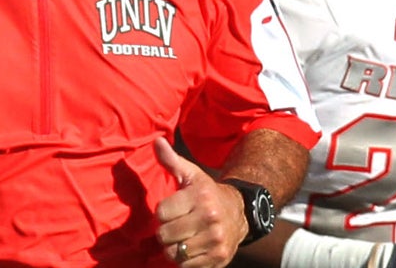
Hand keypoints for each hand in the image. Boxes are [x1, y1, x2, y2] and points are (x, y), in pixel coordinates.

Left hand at [154, 136, 247, 265]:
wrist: (239, 214)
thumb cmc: (206, 193)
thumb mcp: (191, 174)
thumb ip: (171, 160)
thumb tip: (156, 140)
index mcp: (201, 197)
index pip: (161, 213)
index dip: (163, 213)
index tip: (171, 210)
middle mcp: (210, 218)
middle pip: (165, 235)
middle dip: (165, 232)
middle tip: (175, 226)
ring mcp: (216, 241)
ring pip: (174, 253)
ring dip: (173, 248)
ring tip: (182, 238)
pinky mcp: (219, 258)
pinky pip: (186, 267)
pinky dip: (184, 261)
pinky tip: (191, 249)